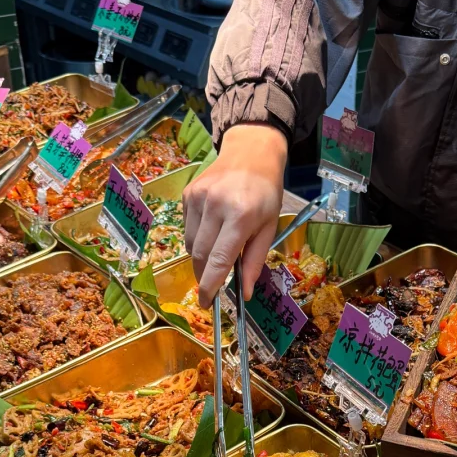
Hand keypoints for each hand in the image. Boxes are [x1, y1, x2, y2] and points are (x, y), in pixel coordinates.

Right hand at [183, 124, 287, 305]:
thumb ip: (254, 262)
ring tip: (218, 249)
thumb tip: (245, 294)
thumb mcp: (268, 228)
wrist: (250, 153)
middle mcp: (215, 205)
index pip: (219, 260)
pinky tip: (212, 228)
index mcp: (241, 216)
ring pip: (191, 244)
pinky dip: (197, 237)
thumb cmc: (265, 194)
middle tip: (211, 285)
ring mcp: (198, 198)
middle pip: (200, 255)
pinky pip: (187, 228)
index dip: (210, 286)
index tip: (206, 303)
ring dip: (201, 257)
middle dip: (204, 275)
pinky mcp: (188, 194)